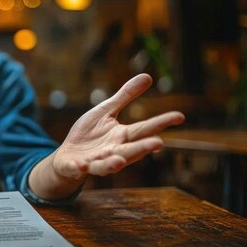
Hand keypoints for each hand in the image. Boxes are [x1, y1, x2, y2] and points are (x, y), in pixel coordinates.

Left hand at [52, 73, 184, 180]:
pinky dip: (79, 168)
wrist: (67, 157)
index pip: (144, 129)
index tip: (180, 116)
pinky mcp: (76, 167)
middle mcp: (113, 151)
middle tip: (158, 143)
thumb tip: (148, 76)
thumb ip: (125, 97)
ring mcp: (95, 161)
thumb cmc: (89, 134)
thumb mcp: (106, 111)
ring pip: (106, 165)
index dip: (161, 123)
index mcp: (122, 137)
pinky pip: (78, 169)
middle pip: (130, 150)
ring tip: (119, 161)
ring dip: (113, 164)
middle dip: (143, 148)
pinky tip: (80, 166)